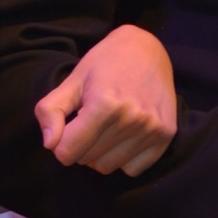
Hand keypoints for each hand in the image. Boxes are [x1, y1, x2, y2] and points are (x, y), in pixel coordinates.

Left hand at [35, 25, 176, 177]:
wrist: (147, 48)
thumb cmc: (105, 63)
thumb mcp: (73, 80)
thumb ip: (51, 110)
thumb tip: (50, 144)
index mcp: (104, 103)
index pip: (67, 152)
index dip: (61, 143)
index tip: (68, 128)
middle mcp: (131, 118)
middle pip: (87, 160)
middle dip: (80, 146)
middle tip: (88, 123)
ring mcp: (152, 128)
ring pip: (108, 167)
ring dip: (100, 154)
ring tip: (106, 128)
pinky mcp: (166, 135)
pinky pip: (133, 169)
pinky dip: (123, 158)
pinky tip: (124, 136)